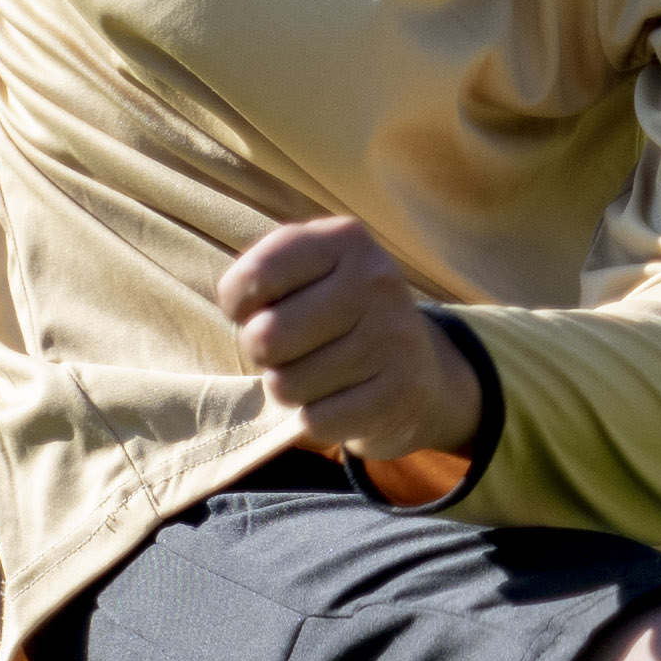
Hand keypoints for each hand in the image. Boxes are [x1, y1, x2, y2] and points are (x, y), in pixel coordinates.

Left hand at [216, 217, 491, 469]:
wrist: (422, 372)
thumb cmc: (338, 318)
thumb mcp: (308, 274)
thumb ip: (260, 278)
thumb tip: (248, 322)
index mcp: (346, 240)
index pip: (253, 277)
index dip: (238, 304)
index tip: (260, 307)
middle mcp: (376, 280)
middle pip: (265, 336)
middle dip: (263, 354)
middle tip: (293, 350)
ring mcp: (394, 337)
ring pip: (286, 385)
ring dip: (291, 388)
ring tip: (322, 374)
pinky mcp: (400, 394)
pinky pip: (316, 420)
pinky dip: (317, 419)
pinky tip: (343, 401)